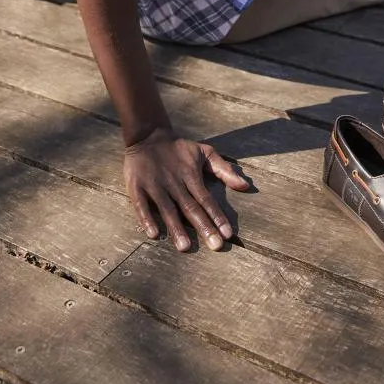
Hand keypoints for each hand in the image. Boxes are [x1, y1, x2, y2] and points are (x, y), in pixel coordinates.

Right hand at [123, 128, 249, 251]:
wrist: (148, 136)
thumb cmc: (179, 149)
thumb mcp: (204, 152)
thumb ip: (224, 169)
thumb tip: (246, 186)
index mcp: (191, 176)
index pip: (207, 199)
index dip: (217, 216)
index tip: (228, 234)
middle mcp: (175, 182)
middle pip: (190, 208)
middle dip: (204, 227)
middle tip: (215, 246)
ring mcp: (155, 185)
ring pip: (167, 209)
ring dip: (176, 228)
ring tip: (184, 247)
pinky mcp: (137, 186)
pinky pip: (141, 205)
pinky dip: (147, 218)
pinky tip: (153, 234)